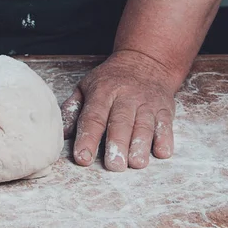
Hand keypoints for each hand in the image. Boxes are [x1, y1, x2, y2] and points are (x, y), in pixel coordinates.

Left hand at [61, 50, 179, 171]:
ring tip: (136, 163)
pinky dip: (165, 139)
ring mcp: (147, 103)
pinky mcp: (165, 109)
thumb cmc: (110, 80)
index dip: (87, 138)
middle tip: (113, 166)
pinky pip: (166, 124)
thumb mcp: (86, 87)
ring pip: (144, 125)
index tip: (82, 158)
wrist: (146, 62)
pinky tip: (162, 152)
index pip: (93, 117)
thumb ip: (72, 110)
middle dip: (117, 144)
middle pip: (120, 122)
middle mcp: (125, 97)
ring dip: (140, 145)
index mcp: (102, 92)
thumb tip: (61, 134)